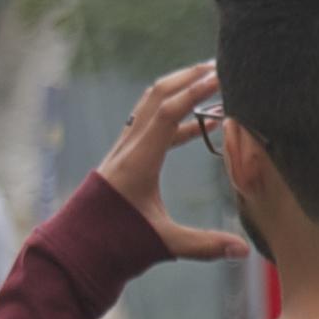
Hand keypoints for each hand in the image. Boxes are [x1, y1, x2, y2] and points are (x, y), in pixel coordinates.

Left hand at [96, 62, 249, 262]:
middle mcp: (128, 149)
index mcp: (138, 162)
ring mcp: (123, 151)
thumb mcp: (163, 244)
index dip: (194, 92)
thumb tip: (243, 251)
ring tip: (208, 81)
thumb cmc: (115, 247)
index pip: (167, 113)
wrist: (75, 252)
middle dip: (186, 78)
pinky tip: (199, 124)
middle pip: (156, 97)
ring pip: (150, 106)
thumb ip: (204, 245)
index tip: (220, 76)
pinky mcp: (123, 158)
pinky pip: (150, 126)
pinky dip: (174, 117)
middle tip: (218, 66)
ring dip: (177, 90)